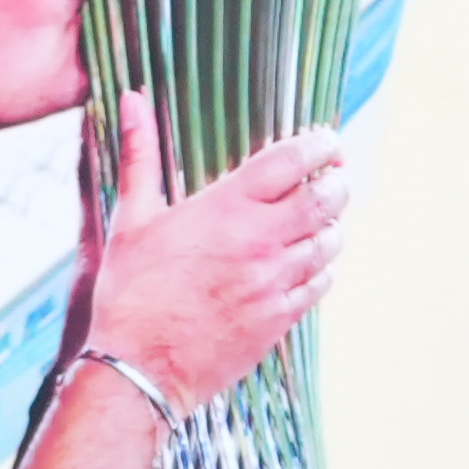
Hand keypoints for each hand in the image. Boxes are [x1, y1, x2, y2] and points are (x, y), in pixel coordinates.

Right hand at [78, 95, 350, 404]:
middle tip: (334, 175)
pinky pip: (320, 284)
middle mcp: (260, 242)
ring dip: (331, 224)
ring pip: (330, 242)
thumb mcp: (131, 220)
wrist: (140, 369)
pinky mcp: (280, 319)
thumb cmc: (131, 292)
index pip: (293, 161)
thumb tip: (132, 99)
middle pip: (327, 198)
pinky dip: (321, 267)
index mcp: (226, 209)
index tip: (325, 140)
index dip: (319, 144)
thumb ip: (139, 155)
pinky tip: (307, 263)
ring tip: (321, 218)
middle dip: (337, 181)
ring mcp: (275, 283)